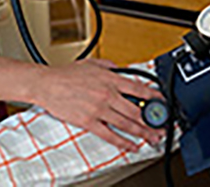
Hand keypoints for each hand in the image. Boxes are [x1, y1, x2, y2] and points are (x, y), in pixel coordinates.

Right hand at [32, 58, 164, 150]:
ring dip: (143, 133)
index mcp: (110, 79)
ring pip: (127, 124)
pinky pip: (110, 135)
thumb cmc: (66, 74)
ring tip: (153, 138)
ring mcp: (99, 109)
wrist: (47, 84)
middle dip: (153, 120)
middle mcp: (108, 94)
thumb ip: (109, 66)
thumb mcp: (92, 63)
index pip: (139, 88)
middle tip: (162, 126)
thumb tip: (120, 70)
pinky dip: (124, 142)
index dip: (154, 96)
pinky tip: (132, 146)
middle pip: (137, 110)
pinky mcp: (89, 122)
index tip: (163, 102)